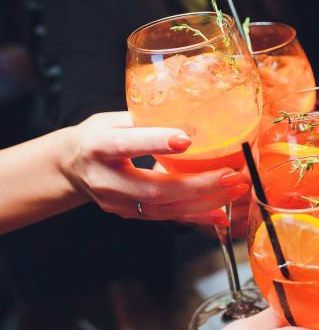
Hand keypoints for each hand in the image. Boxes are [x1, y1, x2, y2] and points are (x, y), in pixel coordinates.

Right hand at [61, 112, 248, 224]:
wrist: (71, 167)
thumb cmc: (98, 136)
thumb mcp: (115, 118)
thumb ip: (148, 118)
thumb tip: (195, 112)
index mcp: (98, 146)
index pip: (127, 144)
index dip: (156, 143)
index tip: (187, 140)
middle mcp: (106, 180)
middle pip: (154, 189)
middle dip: (199, 185)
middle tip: (232, 175)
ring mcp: (117, 203)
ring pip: (165, 209)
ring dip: (206, 202)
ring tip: (236, 189)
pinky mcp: (130, 215)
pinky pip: (167, 218)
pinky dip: (197, 217)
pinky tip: (222, 215)